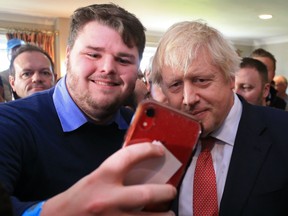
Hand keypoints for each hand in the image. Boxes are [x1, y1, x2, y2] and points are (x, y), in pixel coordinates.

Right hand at [41, 142, 176, 215]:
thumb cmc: (79, 197)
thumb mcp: (95, 178)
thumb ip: (116, 173)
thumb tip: (142, 166)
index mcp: (101, 178)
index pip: (129, 157)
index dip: (148, 150)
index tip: (160, 150)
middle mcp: (107, 199)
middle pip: (146, 194)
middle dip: (165, 192)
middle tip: (171, 190)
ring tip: (169, 213)